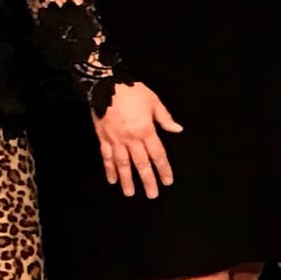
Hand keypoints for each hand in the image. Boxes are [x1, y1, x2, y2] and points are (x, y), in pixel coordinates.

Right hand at [91, 82, 182, 197]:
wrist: (106, 85)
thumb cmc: (133, 91)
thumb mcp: (154, 102)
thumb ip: (165, 118)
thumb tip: (177, 130)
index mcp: (146, 130)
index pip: (157, 154)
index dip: (163, 168)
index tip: (167, 181)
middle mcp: (131, 139)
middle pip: (141, 163)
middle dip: (148, 180)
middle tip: (152, 195)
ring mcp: (116, 140)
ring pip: (123, 164)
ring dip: (127, 180)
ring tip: (130, 193)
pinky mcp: (103, 138)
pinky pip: (106, 157)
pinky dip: (109, 169)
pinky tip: (112, 180)